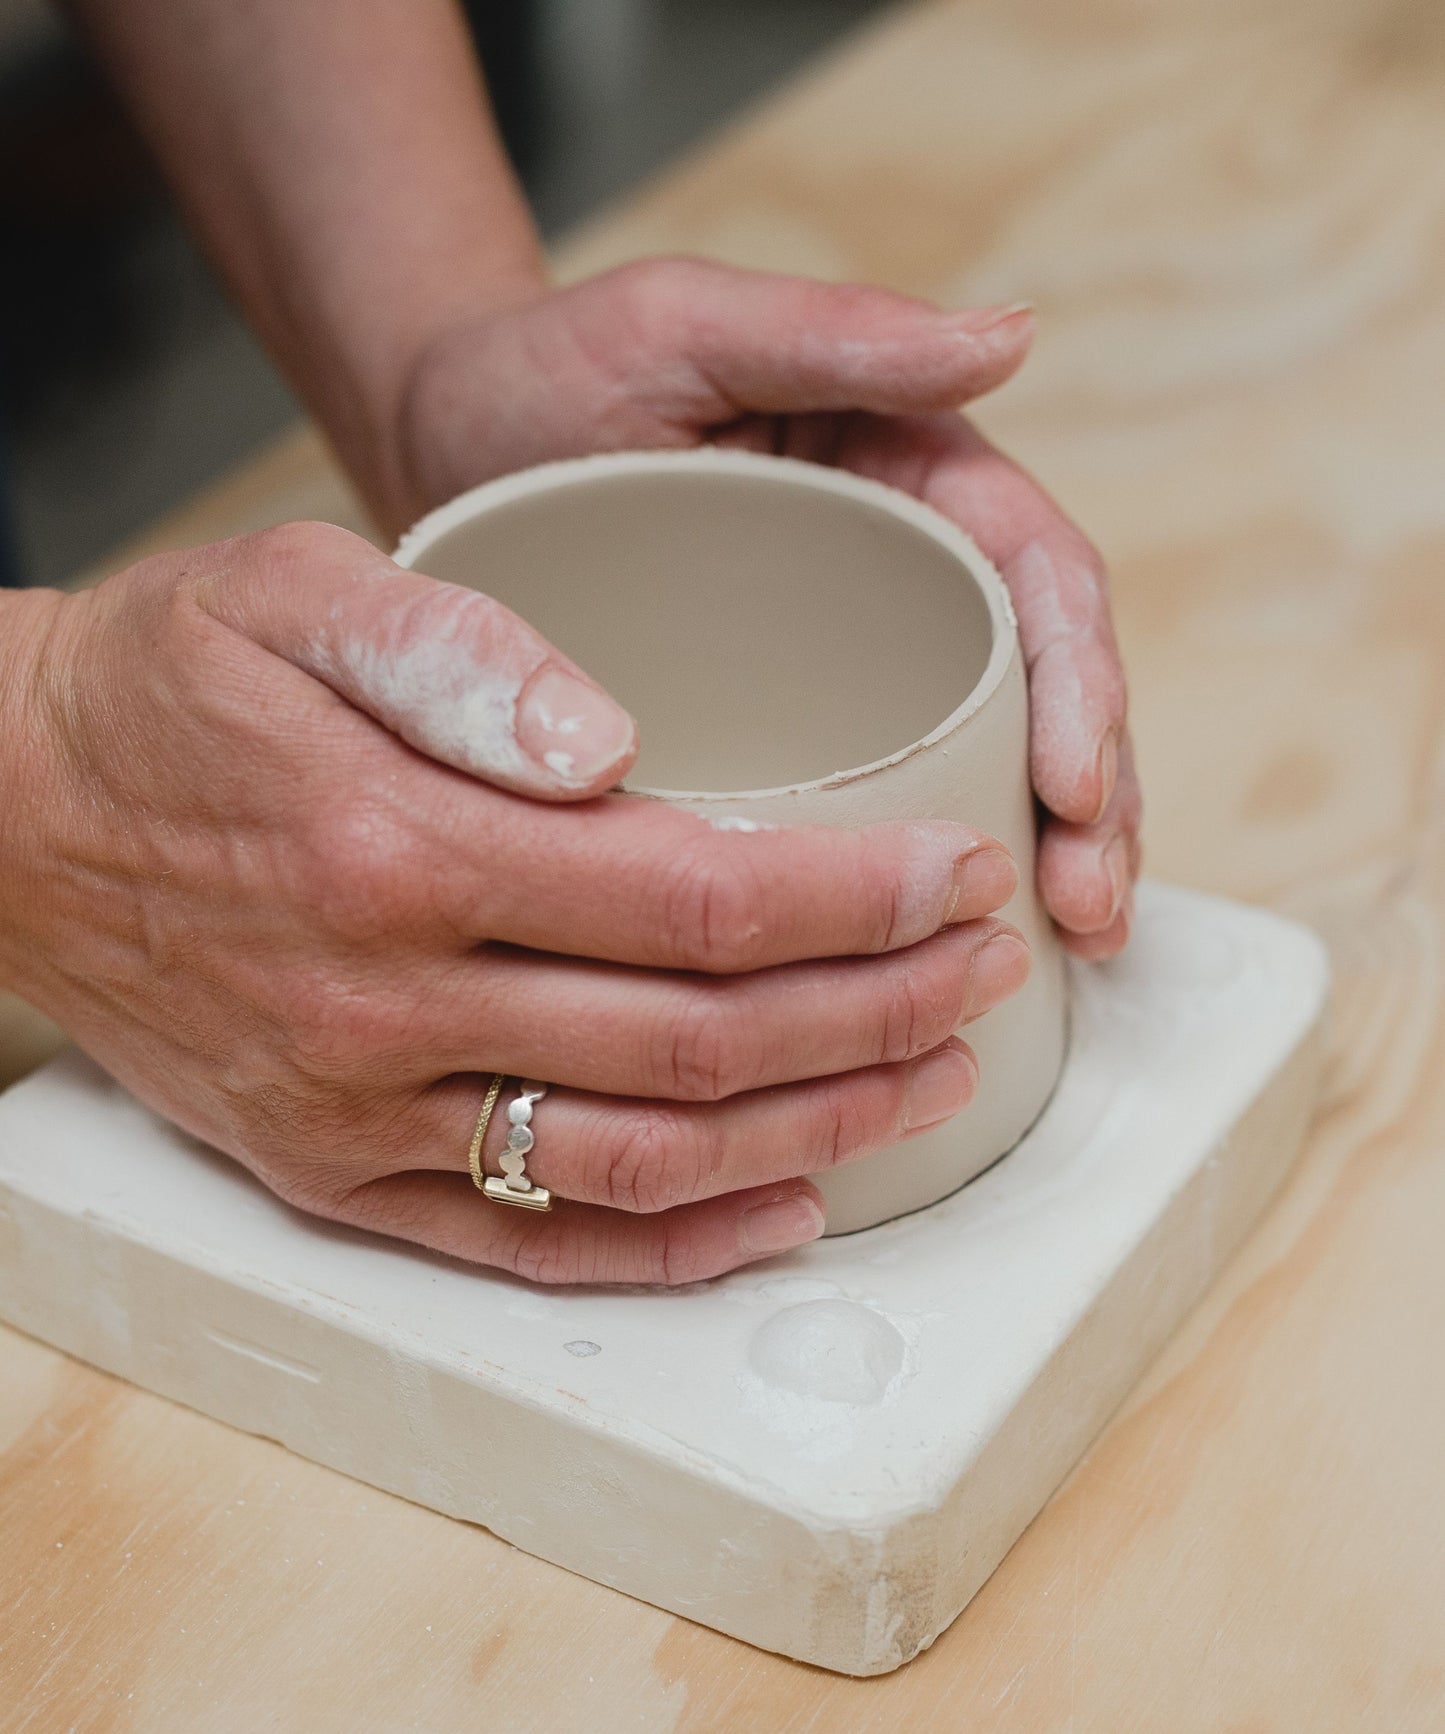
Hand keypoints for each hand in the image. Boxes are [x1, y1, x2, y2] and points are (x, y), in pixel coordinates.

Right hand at [0, 523, 1029, 1283]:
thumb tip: (610, 738)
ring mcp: (360, 1109)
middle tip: (986, 972)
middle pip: (701, 1040)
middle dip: (878, 1010)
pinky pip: (523, 1242)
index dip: (859, 896)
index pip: (698, 894)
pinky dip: (670, 1247)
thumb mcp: (289, 593)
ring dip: (812, 1134)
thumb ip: (455, 648)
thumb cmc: (169, 690)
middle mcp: (387, 1000)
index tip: (962, 870)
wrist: (9, 820)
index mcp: (400, 843)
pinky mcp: (332, 1172)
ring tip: (933, 1083)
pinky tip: (783, 1213)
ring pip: (638, 1160)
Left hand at [397, 259, 1141, 956]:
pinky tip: (939, 957)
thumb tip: (1018, 336)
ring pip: (983, 764)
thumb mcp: (690, 328)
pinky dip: (922, 881)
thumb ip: (841, 332)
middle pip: (1041, 693)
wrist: (437, 445)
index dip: (1081, 690)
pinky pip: (875, 805)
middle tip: (1088, 911)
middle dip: (1092, 806)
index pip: (1039, 585)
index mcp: (912, 479)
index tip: (1079, 796)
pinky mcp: (781, 729)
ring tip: (1071, 950)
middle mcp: (899, 579)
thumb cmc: (557, 368)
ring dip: (1041, 857)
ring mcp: (844, 663)